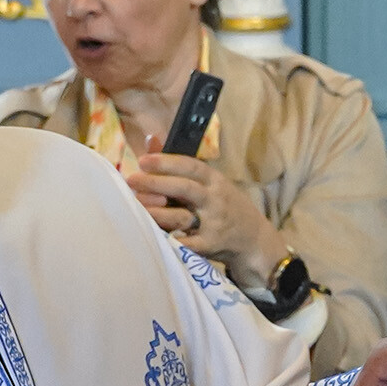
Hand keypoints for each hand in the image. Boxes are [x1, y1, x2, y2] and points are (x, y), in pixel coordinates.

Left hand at [128, 152, 286, 285]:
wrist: (254, 239)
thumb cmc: (225, 206)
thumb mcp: (210, 182)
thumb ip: (179, 164)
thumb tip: (151, 139)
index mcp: (214, 180)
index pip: (191, 166)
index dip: (167, 162)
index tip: (143, 161)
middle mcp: (215, 199)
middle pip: (186, 188)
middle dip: (157, 183)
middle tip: (132, 180)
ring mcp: (214, 223)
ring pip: (183, 217)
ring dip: (158, 213)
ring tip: (137, 207)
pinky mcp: (211, 246)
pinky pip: (188, 244)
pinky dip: (172, 241)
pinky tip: (154, 236)